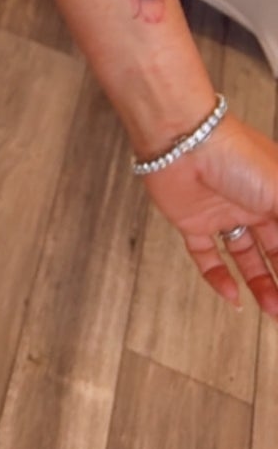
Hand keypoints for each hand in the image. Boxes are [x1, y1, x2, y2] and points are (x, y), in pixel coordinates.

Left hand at [143, 112, 277, 317]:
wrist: (181, 138)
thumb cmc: (234, 153)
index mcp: (275, 192)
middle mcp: (251, 203)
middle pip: (273, 249)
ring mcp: (221, 213)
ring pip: (244, 255)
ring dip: (259, 282)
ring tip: (271, 309)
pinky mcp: (192, 221)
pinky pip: (205, 254)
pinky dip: (216, 276)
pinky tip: (231, 295)